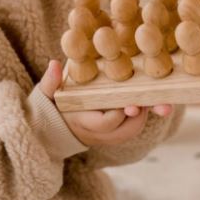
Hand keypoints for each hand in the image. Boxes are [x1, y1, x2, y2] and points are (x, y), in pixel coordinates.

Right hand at [39, 59, 173, 146]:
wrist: (51, 127)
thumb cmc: (50, 105)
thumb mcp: (46, 93)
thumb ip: (50, 80)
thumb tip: (54, 63)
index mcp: (81, 121)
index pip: (105, 123)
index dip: (119, 113)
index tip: (131, 102)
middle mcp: (97, 133)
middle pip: (126, 129)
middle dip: (140, 115)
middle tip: (152, 99)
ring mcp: (107, 135)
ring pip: (133, 129)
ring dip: (144, 114)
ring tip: (153, 94)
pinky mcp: (114, 132)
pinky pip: (132, 127)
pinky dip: (142, 114)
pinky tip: (150, 98)